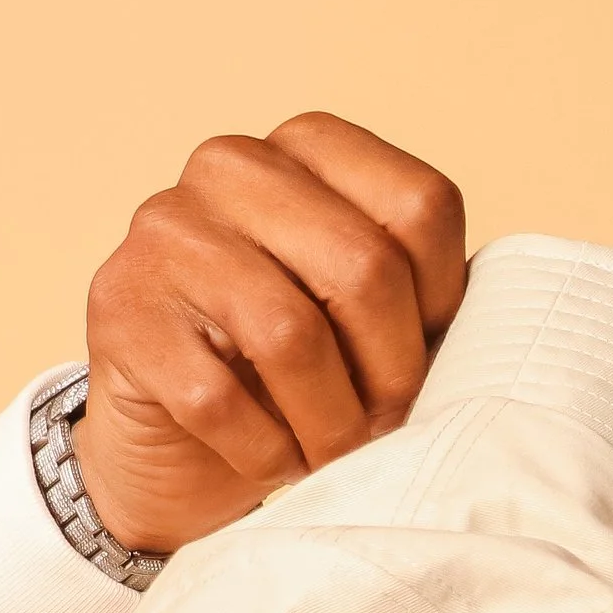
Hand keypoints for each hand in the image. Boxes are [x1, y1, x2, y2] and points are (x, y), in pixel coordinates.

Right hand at [76, 113, 466, 553]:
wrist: (177, 454)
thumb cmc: (295, 382)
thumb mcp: (373, 326)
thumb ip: (422, 299)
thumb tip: (494, 339)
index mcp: (310, 149)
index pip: (421, 208)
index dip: (441, 307)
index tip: (426, 367)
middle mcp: (231, 165)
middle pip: (362, 267)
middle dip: (390, 376)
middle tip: (383, 432)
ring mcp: (164, 228)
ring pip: (288, 333)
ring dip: (328, 424)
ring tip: (332, 458)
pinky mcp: (118, 306)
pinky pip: (217, 397)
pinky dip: (262, 453)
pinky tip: (269, 462)